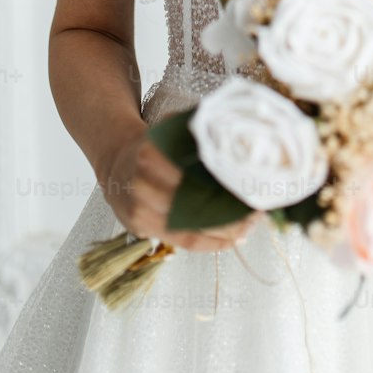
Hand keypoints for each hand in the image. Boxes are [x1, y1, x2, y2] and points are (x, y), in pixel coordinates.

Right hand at [99, 126, 264, 251]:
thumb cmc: (152, 144)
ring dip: (223, 233)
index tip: (250, 189)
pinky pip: (181, 242)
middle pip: (191, 210)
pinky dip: (210, 242)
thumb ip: (196, 131)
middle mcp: (142, 188)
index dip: (222, 190)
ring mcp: (140, 213)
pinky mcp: (141, 230)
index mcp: (150, 157)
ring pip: (188, 232)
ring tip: (249, 227)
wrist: (116, 161)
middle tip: (256, 213)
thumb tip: (235, 132)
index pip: (190, 181)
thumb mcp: (170, 129)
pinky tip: (231, 238)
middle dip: (228, 216)